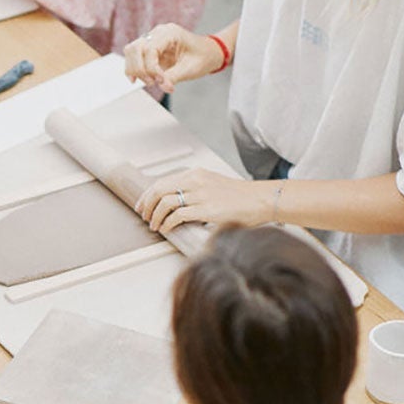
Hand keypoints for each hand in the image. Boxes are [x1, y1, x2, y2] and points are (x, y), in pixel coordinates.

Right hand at [123, 24, 221, 95]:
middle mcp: (158, 33)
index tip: (160, 81)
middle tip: (152, 83)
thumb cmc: (203, 56)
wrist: (209, 53)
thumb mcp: (190, 69)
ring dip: (134, 69)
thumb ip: (172, 77)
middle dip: (140, 69)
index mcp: (170, 33)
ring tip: (148, 81)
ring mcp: (152, 39)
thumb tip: (160, 86)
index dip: (151, 68)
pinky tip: (139, 79)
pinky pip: (133, 56)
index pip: (149, 48)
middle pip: (135, 48)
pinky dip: (133, 68)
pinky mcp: (149, 48)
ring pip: (131, 51)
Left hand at [135, 167, 272, 232]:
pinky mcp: (206, 210)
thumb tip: (174, 202)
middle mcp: (195, 181)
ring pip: (165, 203)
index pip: (162, 182)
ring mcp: (200, 195)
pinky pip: (178, 216)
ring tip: (154, 225)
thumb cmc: (240, 196)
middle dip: (147, 204)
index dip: (148, 195)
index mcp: (195, 174)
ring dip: (156, 216)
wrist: (261, 200)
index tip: (142, 205)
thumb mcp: (213, 184)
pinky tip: (166, 229)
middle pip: (159, 190)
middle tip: (143, 216)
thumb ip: (194, 189)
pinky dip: (167, 223)